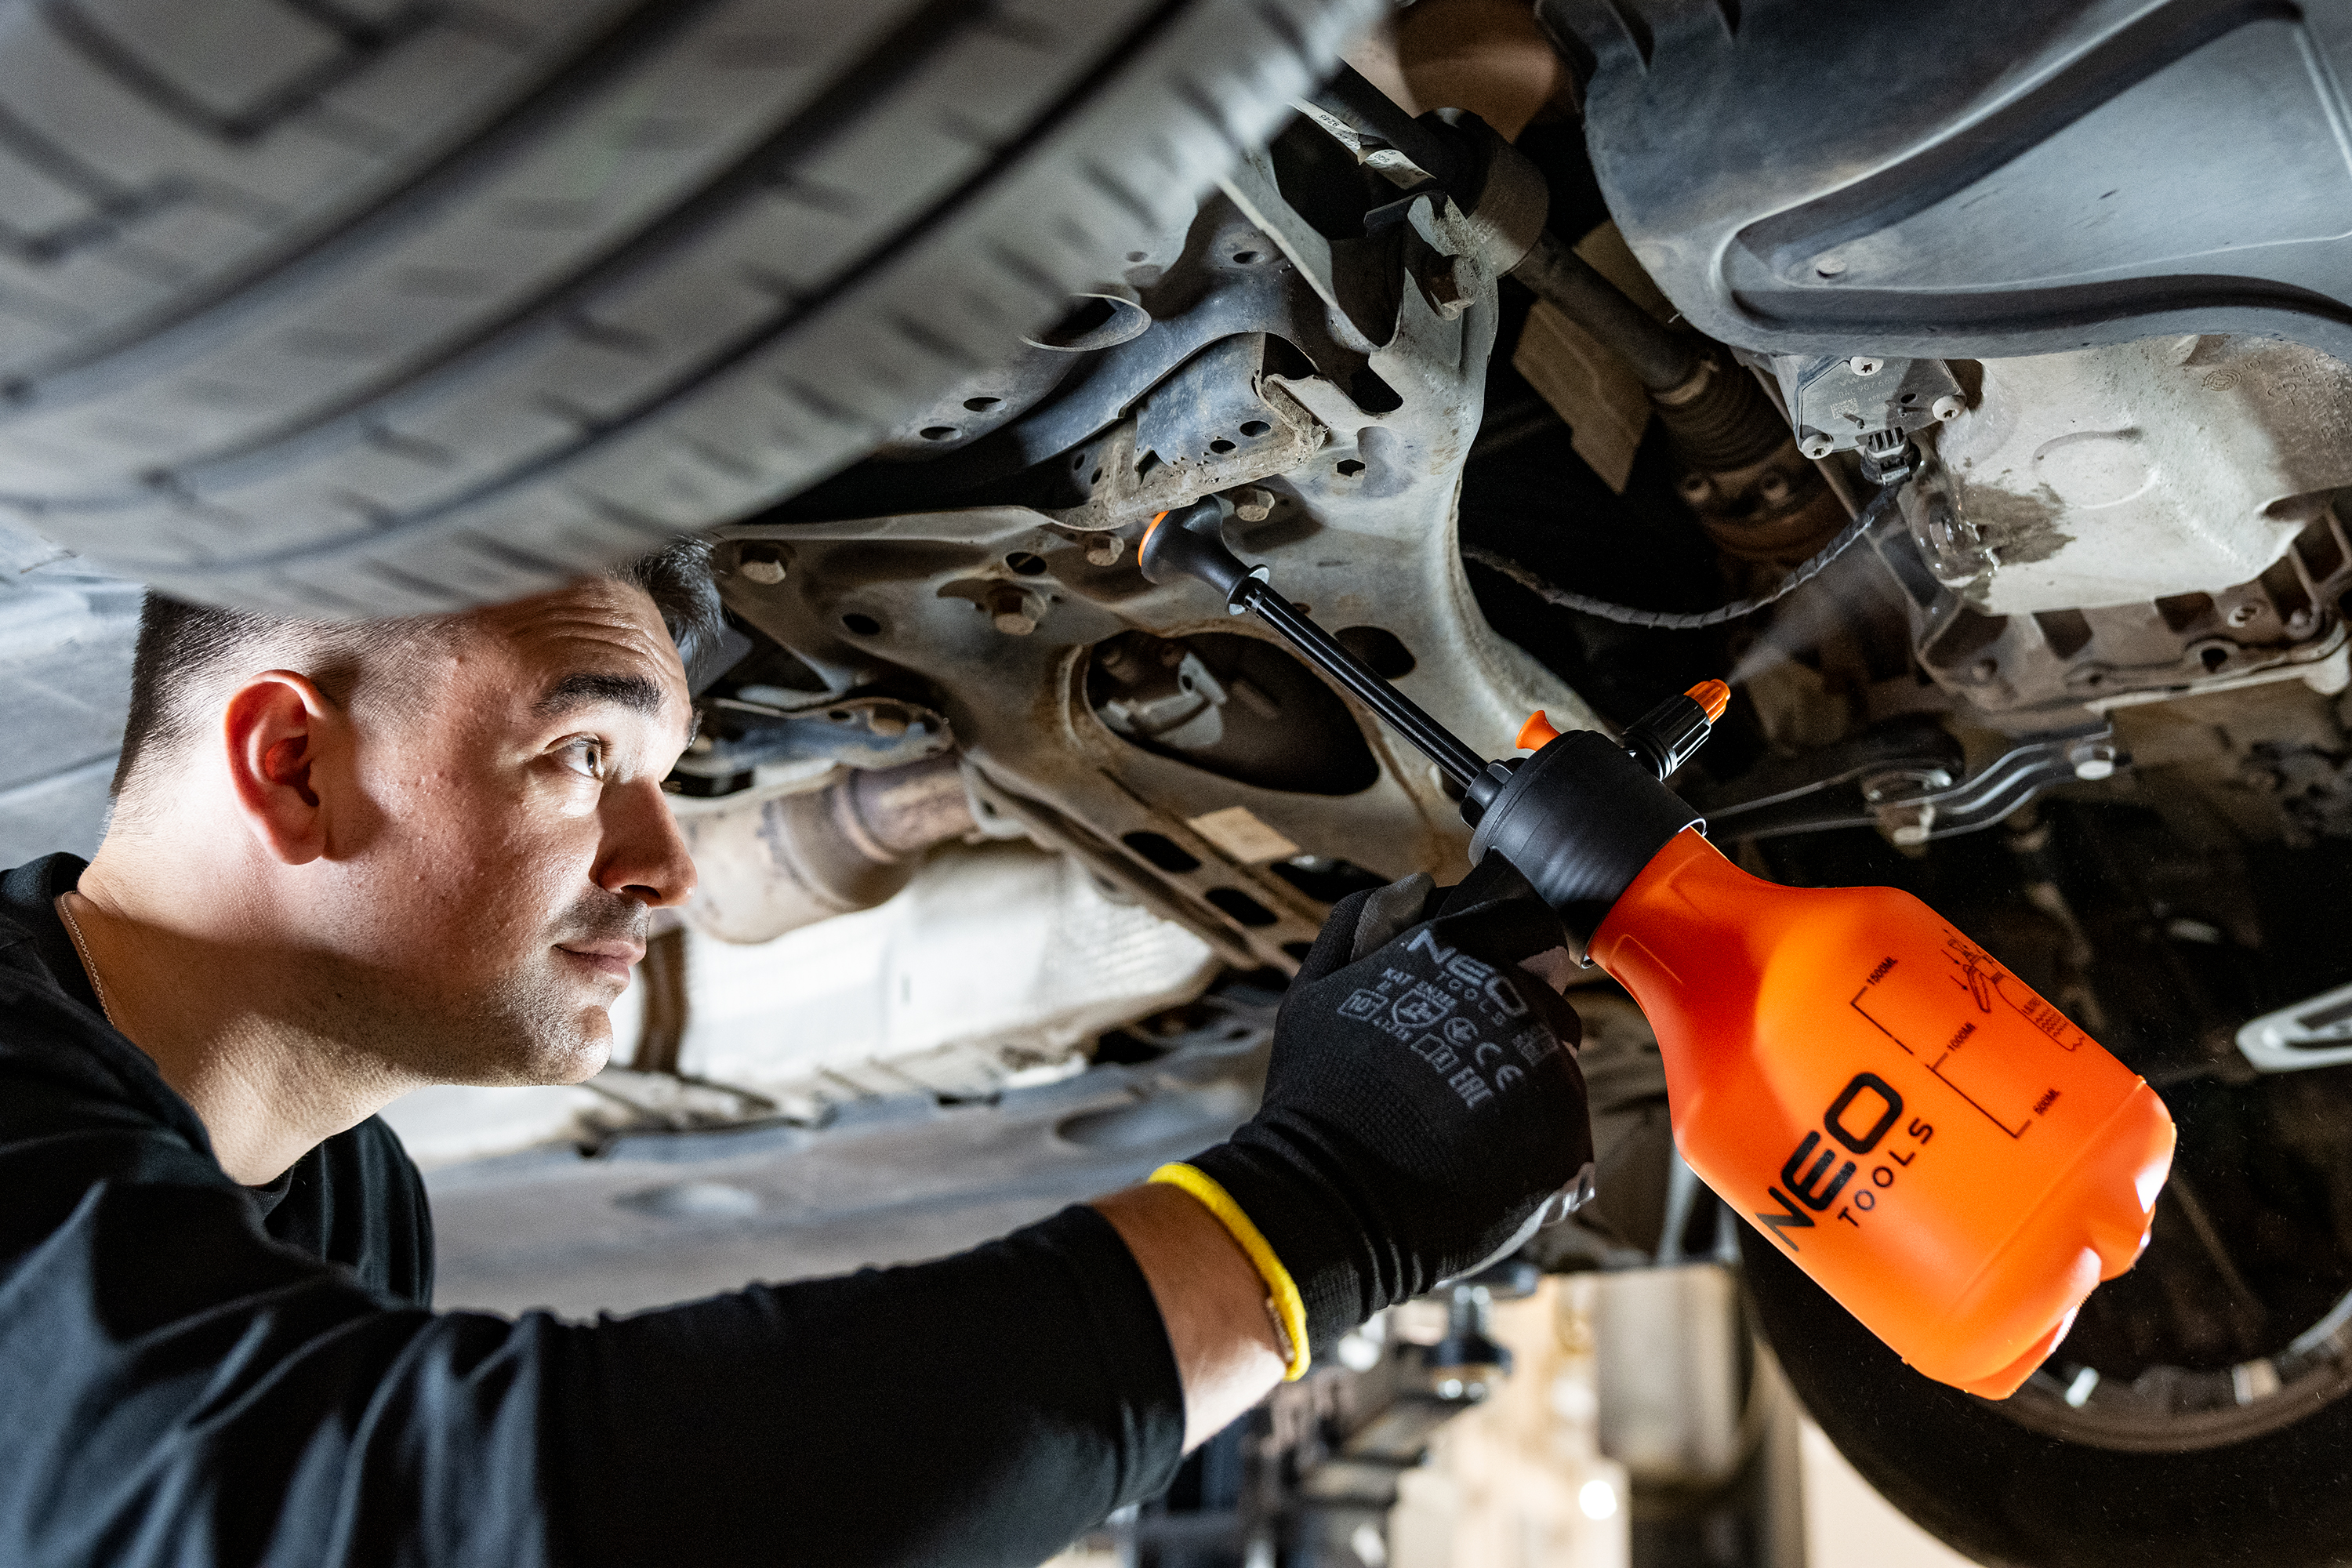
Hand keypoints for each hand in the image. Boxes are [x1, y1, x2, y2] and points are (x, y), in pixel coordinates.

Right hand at [1182, 853, 1594, 1358]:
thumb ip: (1364, 922)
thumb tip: (1421, 885)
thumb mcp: (1315, 990)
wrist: (1331, 1203)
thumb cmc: (1317, 1099)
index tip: (1481, 991)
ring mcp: (1549, 1072)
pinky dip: (1535, 1145)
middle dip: (1518, 1023)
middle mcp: (1517, 1001)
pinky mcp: (1568, 1140)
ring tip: (1463, 1120)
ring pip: (1561, 1063)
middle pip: (1552, 997)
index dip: (1510, 952)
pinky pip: (1567, 1130)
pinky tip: (1480, 1159)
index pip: (1528, 920)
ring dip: (1528, 1082)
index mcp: (1460, 951)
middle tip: (1460, 1069)